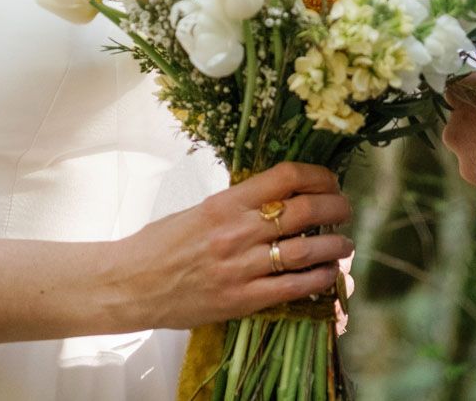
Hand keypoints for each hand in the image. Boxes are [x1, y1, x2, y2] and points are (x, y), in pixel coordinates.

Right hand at [113, 162, 353, 330]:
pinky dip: (319, 279)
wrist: (131, 284)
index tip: (330, 180)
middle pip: (305, 209)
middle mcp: (238, 230)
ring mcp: (242, 266)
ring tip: (345, 243)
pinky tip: (329, 274)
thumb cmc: (160, 245)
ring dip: (335, 244)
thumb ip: (237, 204)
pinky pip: (293, 286)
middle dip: (336, 207)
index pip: (286, 176)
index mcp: (226, 202)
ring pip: (307, 249)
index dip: (318, 175)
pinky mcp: (242, 299)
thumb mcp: (199, 211)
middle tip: (345, 209)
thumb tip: (277, 197)